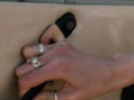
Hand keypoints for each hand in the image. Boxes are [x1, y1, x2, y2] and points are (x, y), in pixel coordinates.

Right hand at [16, 24, 133, 99]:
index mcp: (57, 68)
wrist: (110, 71)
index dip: (23, 91)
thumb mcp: (71, 96)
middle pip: (24, 66)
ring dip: (30, 64)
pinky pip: (44, 39)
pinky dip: (40, 47)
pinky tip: (44, 58)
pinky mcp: (63, 44)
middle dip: (25, 79)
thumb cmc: (95, 83)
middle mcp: (56, 54)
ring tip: (38, 74)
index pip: (26, 79)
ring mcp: (60, 47)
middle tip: (34, 88)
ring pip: (29, 52)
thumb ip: (48, 98)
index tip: (28, 95)